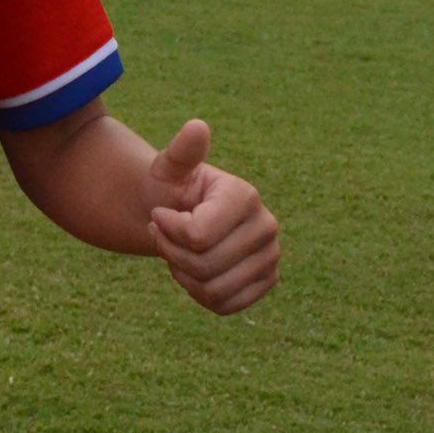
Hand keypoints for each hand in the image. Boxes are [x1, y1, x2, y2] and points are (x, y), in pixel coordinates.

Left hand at [141, 120, 279, 314]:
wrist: (179, 215)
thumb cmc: (170, 190)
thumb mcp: (167, 169)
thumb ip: (180, 152)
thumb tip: (197, 127)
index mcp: (245, 195)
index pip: (197, 236)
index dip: (167, 231)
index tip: (161, 213)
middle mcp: (267, 226)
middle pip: (204, 265)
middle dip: (171, 253)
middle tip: (165, 235)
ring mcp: (272, 257)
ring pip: (213, 289)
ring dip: (183, 275)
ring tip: (180, 251)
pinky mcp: (267, 282)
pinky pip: (225, 305)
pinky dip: (199, 294)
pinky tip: (194, 271)